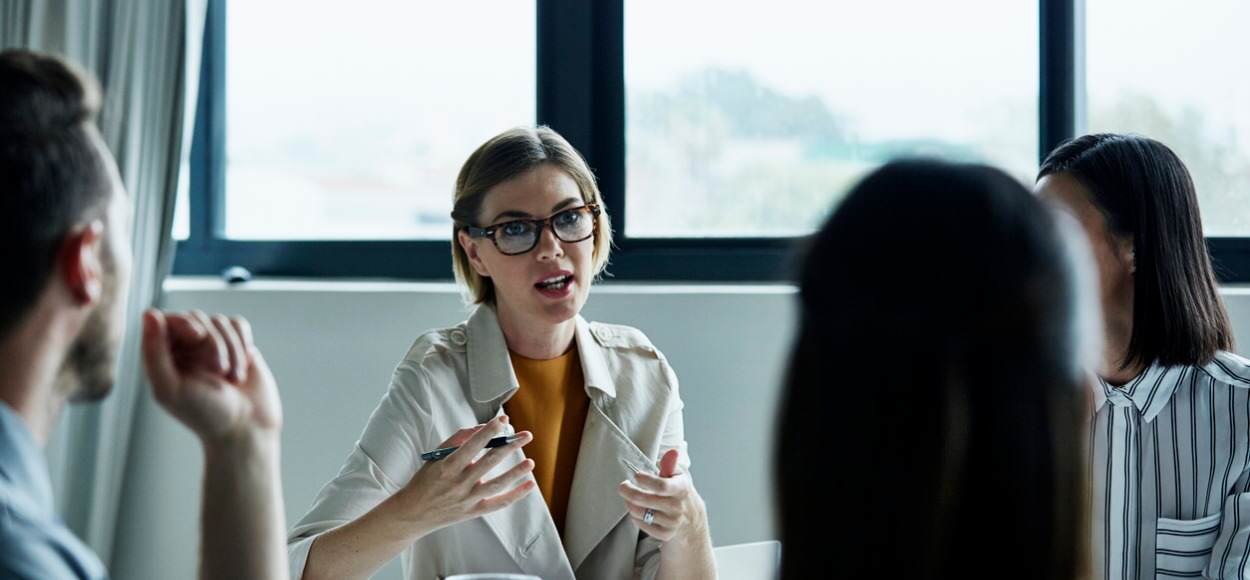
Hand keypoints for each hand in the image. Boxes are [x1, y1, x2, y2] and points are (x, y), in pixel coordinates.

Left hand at [140, 309, 280, 443]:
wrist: (247, 427)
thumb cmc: (206, 414)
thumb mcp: (170, 388)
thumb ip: (154, 352)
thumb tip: (149, 313)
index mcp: (163, 357)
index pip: (167, 319)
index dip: (183, 322)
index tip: (197, 336)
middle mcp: (186, 348)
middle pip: (196, 317)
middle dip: (212, 342)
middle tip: (218, 370)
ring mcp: (214, 345)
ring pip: (220, 321)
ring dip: (231, 349)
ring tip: (232, 378)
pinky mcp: (238, 345)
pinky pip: (239, 324)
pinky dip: (243, 344)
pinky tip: (242, 368)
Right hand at [395, 415, 536, 533]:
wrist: (413, 513)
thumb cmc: (425, 480)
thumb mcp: (436, 457)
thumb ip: (458, 440)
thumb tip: (481, 428)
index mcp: (447, 467)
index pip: (472, 445)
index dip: (488, 432)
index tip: (503, 420)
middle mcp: (459, 483)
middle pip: (489, 462)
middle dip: (509, 446)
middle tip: (525, 436)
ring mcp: (467, 499)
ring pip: (497, 484)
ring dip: (516, 473)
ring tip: (530, 462)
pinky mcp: (473, 511)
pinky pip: (498, 504)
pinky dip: (515, 495)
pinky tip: (529, 484)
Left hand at [618, 449, 708, 543]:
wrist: (692, 520)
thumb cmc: (679, 493)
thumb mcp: (679, 476)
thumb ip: (671, 464)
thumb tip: (672, 452)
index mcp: (681, 488)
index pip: (661, 486)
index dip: (646, 480)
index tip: (636, 476)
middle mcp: (677, 506)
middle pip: (644, 500)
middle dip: (628, 491)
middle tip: (623, 486)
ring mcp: (672, 522)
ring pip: (641, 513)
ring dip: (630, 504)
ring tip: (629, 498)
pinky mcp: (665, 534)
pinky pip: (643, 525)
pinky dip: (636, 518)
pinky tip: (637, 511)